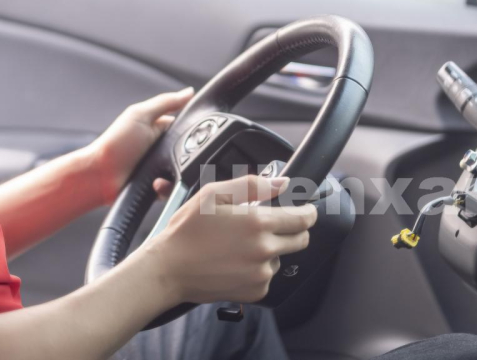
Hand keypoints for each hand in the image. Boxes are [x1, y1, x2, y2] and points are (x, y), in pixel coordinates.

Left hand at [88, 88, 193, 204]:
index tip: (203, 133)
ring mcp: (160, 168)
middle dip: (189, 156)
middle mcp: (161, 148)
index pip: (186, 127)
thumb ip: (165, 103)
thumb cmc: (115, 144)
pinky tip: (157, 184)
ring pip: (184, 171)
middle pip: (188, 151)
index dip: (195, 129)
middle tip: (178, 157)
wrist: (99, 176)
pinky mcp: (158, 186)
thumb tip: (190, 92)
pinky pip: (174, 187)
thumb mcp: (140, 116)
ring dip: (178, 173)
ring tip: (162, 173)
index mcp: (158, 128)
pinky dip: (168, 187)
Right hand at [143, 175, 317, 304]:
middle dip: (294, 229)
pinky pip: (268, 276)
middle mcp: (264, 250)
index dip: (308, 212)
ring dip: (271, 249)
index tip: (305, 209)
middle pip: (301, 240)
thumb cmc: (187, 230)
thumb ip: (252, 185)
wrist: (169, 269)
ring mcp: (261, 274)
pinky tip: (236, 261)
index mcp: (257, 223)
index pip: (303, 218)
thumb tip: (282, 184)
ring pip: (282, 258)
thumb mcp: (213, 194)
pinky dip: (258, 268)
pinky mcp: (255, 291)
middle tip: (272, 224)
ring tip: (241, 245)